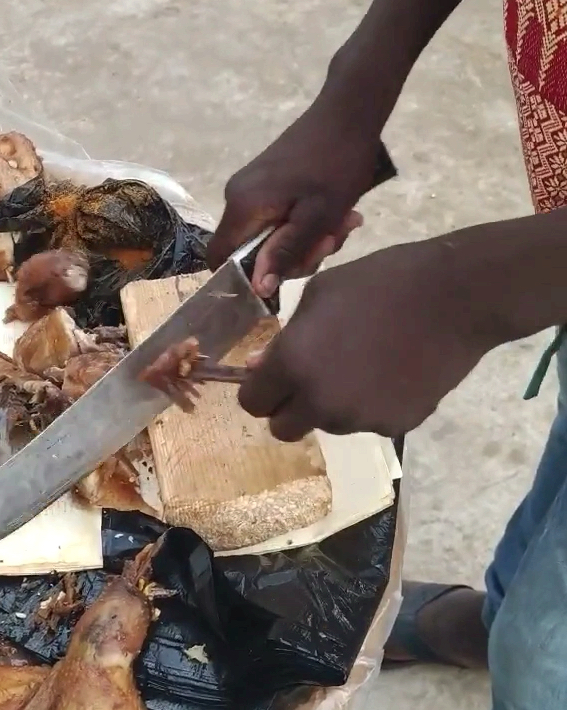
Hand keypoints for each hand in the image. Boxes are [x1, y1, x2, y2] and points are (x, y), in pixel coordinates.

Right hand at [207, 85, 385, 296]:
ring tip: (343, 223)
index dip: (244, 278)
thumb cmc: (337, 164)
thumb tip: (259, 288)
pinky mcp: (268, 182)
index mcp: (242, 205)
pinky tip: (337, 213)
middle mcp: (237, 197)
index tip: (282, 280)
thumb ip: (286, 252)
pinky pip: (279, 216)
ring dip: (307, 239)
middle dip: (293, 255)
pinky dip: (306, 222)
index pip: (219, 258)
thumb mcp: (318, 217)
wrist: (349, 112)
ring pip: (271, 234)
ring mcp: (252, 187)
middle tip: (332, 241)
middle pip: (251, 250)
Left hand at [239, 237, 495, 439]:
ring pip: (328, 425)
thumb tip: (256, 367)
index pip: (252, 403)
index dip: (260, 389)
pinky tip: (393, 372)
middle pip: (283, 428)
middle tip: (312, 378)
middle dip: (290, 407)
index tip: (274, 377)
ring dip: (332, 404)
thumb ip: (284, 337)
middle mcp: (320, 401)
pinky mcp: (395, 426)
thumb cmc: (382, 281)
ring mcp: (359, 419)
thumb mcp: (320, 294)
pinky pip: (368, 423)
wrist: (456, 296)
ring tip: (363, 363)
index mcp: (293, 364)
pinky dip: (372, 405)